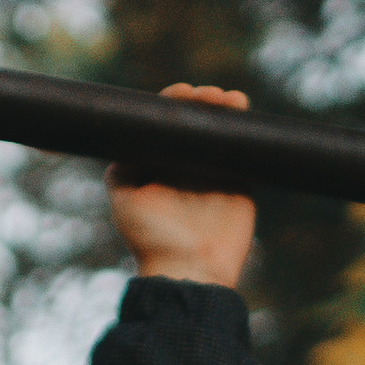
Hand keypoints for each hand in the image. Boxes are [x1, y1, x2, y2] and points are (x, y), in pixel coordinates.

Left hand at [107, 81, 254, 288]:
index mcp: (156, 163)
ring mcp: (211, 170)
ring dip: (222, 106)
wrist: (191, 270)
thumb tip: (124, 136)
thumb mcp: (125, 199)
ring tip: (227, 100)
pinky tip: (241, 108)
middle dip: (201, 99)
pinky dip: (243, 124)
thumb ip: (120, 169)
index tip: (182, 94)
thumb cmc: (153, 238)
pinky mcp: (238, 180)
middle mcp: (182, 163)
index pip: (165, 122)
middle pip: (194, 118)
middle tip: (208, 96)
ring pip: (218, 127)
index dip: (172, 102)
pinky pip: (241, 145)